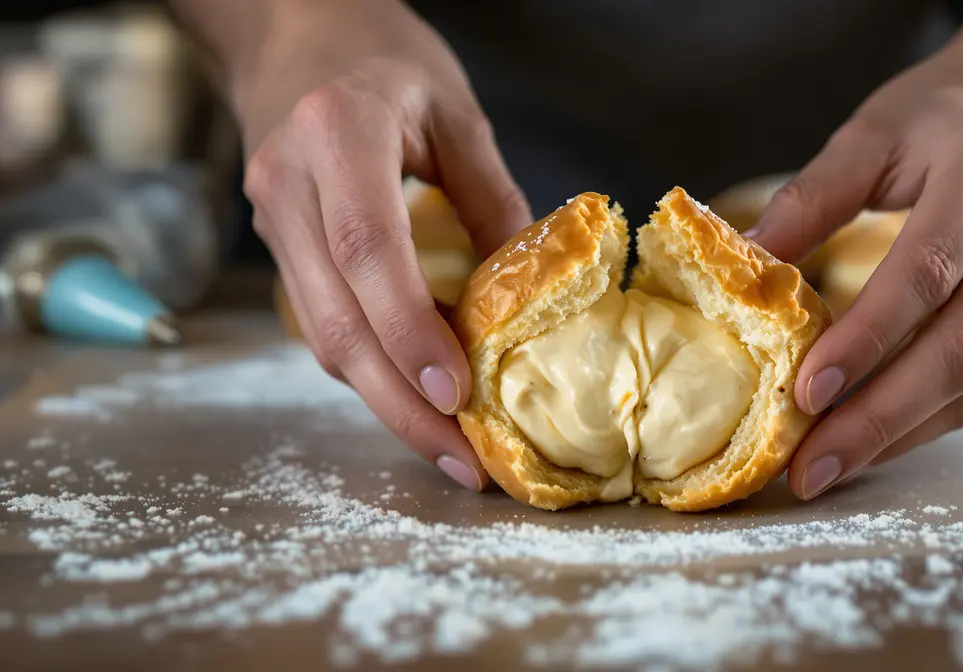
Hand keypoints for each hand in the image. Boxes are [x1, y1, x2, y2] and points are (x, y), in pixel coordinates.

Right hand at [237, 1, 529, 489]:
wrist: (288, 28)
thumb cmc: (378, 54)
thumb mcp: (453, 109)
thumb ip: (490, 198)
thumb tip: (530, 295)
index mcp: (336, 135)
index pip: (367, 252)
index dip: (409, 333)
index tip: (457, 397)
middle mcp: (288, 184)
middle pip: (335, 320)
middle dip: (399, 404)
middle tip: (462, 463)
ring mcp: (271, 218)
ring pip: (320, 335)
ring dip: (382, 401)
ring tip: (447, 450)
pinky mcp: (277, 243)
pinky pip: (321, 320)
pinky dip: (369, 367)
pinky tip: (414, 399)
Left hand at [748, 39, 962, 499]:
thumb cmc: (939, 120)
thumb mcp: (868, 136)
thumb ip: (808, 200)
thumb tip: (744, 272)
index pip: (926, 274)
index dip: (866, 340)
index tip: (805, 394)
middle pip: (959, 350)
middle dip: (877, 419)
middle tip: (808, 467)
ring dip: (897, 436)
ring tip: (826, 468)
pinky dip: (926, 424)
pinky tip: (871, 442)